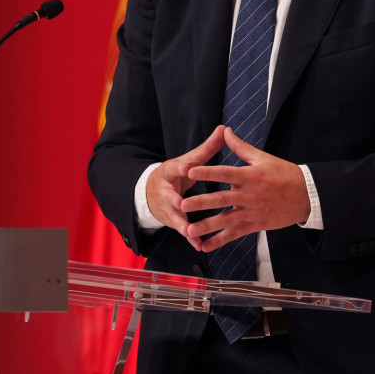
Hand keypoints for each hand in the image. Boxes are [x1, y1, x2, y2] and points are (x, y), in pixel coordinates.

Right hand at [146, 126, 225, 249]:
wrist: (151, 192)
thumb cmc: (177, 173)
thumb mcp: (188, 160)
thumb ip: (207, 147)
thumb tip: (223, 128)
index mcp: (170, 171)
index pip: (174, 168)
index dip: (179, 169)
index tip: (186, 169)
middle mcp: (165, 190)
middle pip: (169, 195)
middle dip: (174, 200)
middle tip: (181, 204)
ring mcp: (166, 207)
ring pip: (174, 216)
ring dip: (181, 224)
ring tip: (189, 230)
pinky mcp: (172, 220)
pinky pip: (181, 230)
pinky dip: (190, 238)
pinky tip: (199, 245)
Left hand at [180, 127, 310, 250]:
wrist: (307, 196)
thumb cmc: (284, 174)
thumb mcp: (263, 158)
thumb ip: (240, 147)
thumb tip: (225, 132)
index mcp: (250, 176)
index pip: (225, 172)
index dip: (207, 172)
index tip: (190, 171)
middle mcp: (249, 195)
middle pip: (222, 198)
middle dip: (201, 202)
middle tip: (182, 204)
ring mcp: (252, 212)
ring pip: (226, 220)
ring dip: (207, 226)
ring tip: (189, 229)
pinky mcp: (255, 225)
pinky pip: (235, 234)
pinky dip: (219, 241)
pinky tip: (205, 245)